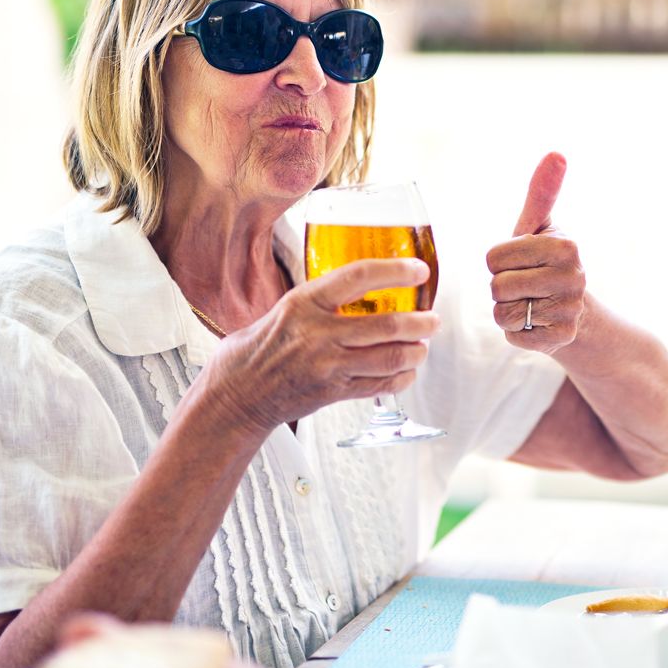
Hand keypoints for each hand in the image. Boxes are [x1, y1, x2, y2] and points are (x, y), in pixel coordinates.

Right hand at [201, 257, 439, 434]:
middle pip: (386, 324)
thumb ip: (317, 301)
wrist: (234, 397)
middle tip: (433, 319)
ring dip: (415, 351)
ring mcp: (327, 366)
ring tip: (423, 346)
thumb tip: (357, 286)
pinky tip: (406, 371)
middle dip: (420, 322)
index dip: (395, 271)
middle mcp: (317, 334)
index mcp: (303, 303)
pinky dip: (400, 378)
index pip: (359, 277)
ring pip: (389, 357)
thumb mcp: (281, 310)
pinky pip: (379, 385)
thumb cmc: (253, 351)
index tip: (419, 270)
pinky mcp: (332, 393)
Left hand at [487, 152, 585, 355]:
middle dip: (502, 287)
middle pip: (497, 285)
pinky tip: (535, 322)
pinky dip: (517, 331)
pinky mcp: (561, 338)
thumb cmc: (545, 260)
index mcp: (565, 246)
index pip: (493, 257)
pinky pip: (513, 334)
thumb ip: (541, 193)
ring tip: (529, 303)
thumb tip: (556, 153)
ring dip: (507, 310)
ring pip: (503, 312)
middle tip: (525, 285)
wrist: (573, 310)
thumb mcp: (539, 227)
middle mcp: (573, 278)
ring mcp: (569, 310)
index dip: (499, 261)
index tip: (521, 262)